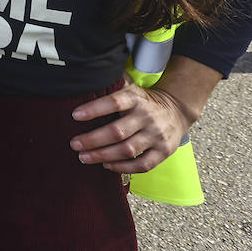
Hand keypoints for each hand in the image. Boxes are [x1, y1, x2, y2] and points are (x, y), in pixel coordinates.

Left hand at [70, 80, 197, 173]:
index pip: (114, 102)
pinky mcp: (164, 152)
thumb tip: (83, 83)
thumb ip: (111, 87)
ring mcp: (157, 136)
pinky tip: (106, 165)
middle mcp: (147, 117)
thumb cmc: (143, 100)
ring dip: (103, 155)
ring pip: (128, 150)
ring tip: (84, 157)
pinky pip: (142, 164)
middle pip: (117, 131)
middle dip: (93, 140)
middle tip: (74, 144)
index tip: (75, 115)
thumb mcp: (130, 88)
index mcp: (136, 99)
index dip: (94, 109)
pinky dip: (123, 167)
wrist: (177, 110)